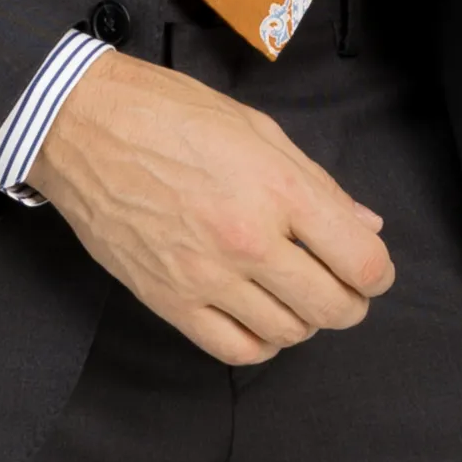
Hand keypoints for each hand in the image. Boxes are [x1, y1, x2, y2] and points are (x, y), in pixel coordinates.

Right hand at [25, 48, 393, 365]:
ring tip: (293, 291)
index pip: (359, 261)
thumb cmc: (168, 112)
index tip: (370, 268)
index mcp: (276, 187)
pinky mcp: (170, 300)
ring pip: (288, 332)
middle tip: (342, 285)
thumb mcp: (255, 128)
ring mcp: (207, 275)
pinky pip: (235, 349)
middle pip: (332, 307)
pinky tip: (259, 316)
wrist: (84, 125)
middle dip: (350, 302)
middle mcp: (247, 238)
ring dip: (304, 318)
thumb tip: (364, 226)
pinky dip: (261, 343)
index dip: (377, 271)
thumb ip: (316, 182)